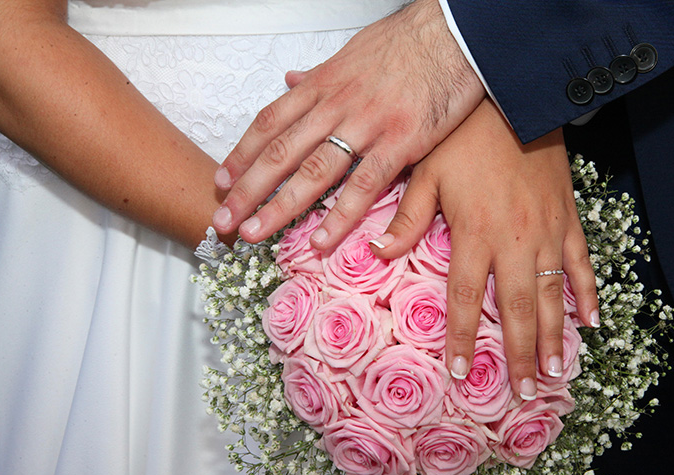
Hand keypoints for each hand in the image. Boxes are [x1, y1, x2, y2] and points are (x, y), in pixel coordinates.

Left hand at [211, 0, 484, 248]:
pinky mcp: (400, 142)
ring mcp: (367, 124)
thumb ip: (320, 77)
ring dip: (280, 206)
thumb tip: (291, 81)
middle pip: (281, 152)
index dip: (243, 154)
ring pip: (313, 171)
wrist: (451, 34)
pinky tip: (320, 240)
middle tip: (222, 219)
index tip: (222, 181)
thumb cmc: (405, 46)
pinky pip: (364, 185)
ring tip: (253, 233)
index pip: (270, 122)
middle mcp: (336, 105)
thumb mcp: (351, 55)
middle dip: (247, 189)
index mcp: (323, 85)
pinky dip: (341, 215)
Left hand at [371, 99, 598, 398]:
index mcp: (475, 234)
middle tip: (525, 393)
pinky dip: (589, 292)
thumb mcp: (426, 173)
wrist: (514, 101)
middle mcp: (515, 241)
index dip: (463, 338)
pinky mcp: (569, 218)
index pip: (467, 298)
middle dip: (520, 354)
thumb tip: (378, 253)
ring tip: (558, 372)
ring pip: (553, 294)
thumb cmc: (465, 138)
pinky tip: (594, 320)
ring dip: (556, 336)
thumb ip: (406, 217)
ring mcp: (548, 232)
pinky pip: (582, 262)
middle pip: (518, 309)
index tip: (461, 373)